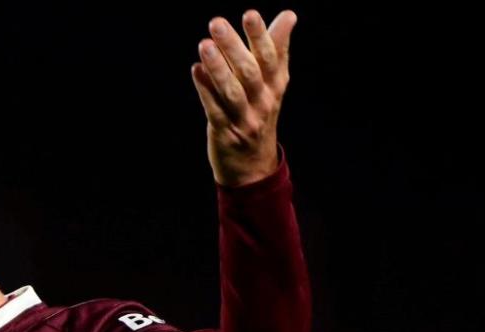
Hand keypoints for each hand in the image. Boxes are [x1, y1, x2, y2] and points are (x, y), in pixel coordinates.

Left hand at [192, 10, 296, 186]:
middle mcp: (263, 101)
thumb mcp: (274, 82)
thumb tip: (289, 15)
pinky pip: (215, 109)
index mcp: (276, 85)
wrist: (253, 163)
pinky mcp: (225, 132)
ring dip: (217, 67)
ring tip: (204, 44)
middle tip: (216, 23)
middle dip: (234, 47)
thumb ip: (278, 48)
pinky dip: (205, 90)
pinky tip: (196, 70)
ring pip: (232, 91)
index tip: (250, 14)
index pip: (270, 57)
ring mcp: (245, 118)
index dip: (260, 35)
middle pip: (250, 71)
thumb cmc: (260, 111)